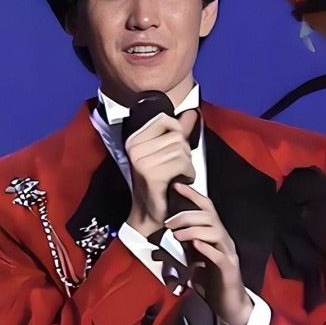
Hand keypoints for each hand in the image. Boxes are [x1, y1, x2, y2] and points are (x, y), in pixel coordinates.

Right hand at [125, 110, 197, 236]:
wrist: (151, 213)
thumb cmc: (158, 183)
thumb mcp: (166, 152)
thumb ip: (177, 130)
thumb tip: (191, 112)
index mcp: (134, 140)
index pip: (164, 119)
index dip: (177, 131)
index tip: (174, 147)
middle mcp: (135, 148)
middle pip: (177, 136)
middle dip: (184, 152)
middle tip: (174, 167)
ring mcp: (142, 161)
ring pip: (182, 150)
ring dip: (186, 164)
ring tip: (176, 175)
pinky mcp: (153, 174)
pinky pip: (183, 163)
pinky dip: (187, 173)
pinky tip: (178, 181)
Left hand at [165, 183, 253, 324]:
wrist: (229, 303)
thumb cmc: (211, 280)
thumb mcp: (193, 262)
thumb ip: (182, 251)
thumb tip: (159, 248)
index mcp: (216, 234)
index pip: (206, 208)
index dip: (192, 195)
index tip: (176, 185)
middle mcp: (224, 239)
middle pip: (209, 217)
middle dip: (187, 215)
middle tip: (168, 223)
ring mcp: (228, 253)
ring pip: (215, 232)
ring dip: (194, 230)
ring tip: (177, 235)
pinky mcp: (229, 269)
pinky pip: (219, 255)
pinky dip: (207, 248)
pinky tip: (195, 245)